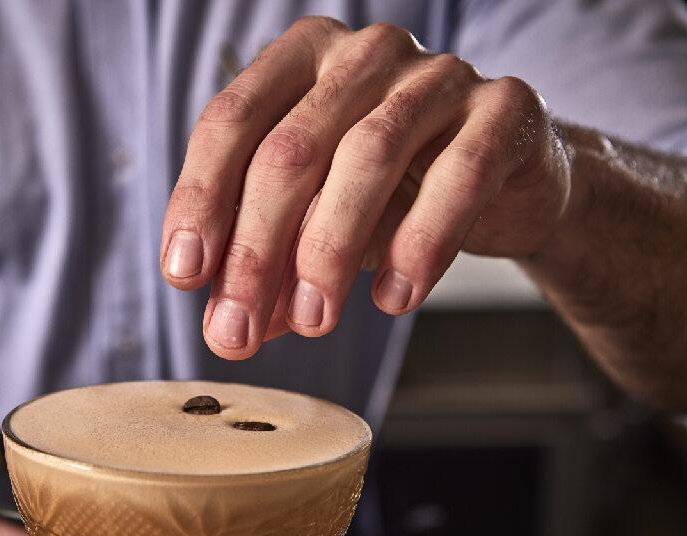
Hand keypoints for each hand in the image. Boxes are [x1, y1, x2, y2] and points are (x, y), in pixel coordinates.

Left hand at [160, 17, 571, 358]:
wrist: (504, 183)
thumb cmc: (389, 196)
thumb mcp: (313, 227)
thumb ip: (270, 268)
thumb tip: (228, 331)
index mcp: (299, 61)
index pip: (230, 121)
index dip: (200, 198)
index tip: (183, 275)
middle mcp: (362, 53)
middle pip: (291, 149)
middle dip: (256, 249)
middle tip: (238, 327)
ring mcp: (436, 73)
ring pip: (368, 156)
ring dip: (330, 250)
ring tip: (315, 320)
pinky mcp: (503, 109)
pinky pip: (458, 175)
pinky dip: (421, 243)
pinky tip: (394, 298)